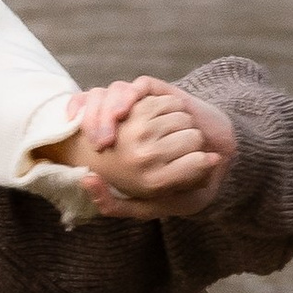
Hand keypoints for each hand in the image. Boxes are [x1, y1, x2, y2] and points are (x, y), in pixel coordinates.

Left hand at [69, 78, 236, 218]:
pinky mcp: (165, 95)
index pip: (82, 120)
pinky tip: (128, 108)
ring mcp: (145, 106)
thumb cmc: (182, 187)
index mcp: (114, 140)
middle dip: (92, 117)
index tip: (72, 135)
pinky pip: (142, 86)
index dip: (74, 120)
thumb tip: (86, 182)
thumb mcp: (147, 205)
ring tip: (114, 122)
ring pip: (114, 91)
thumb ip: (115, 206)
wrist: (221, 167)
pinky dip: (131, 94)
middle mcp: (125, 120)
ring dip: (109, 105)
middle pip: (94, 102)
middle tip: (99, 141)